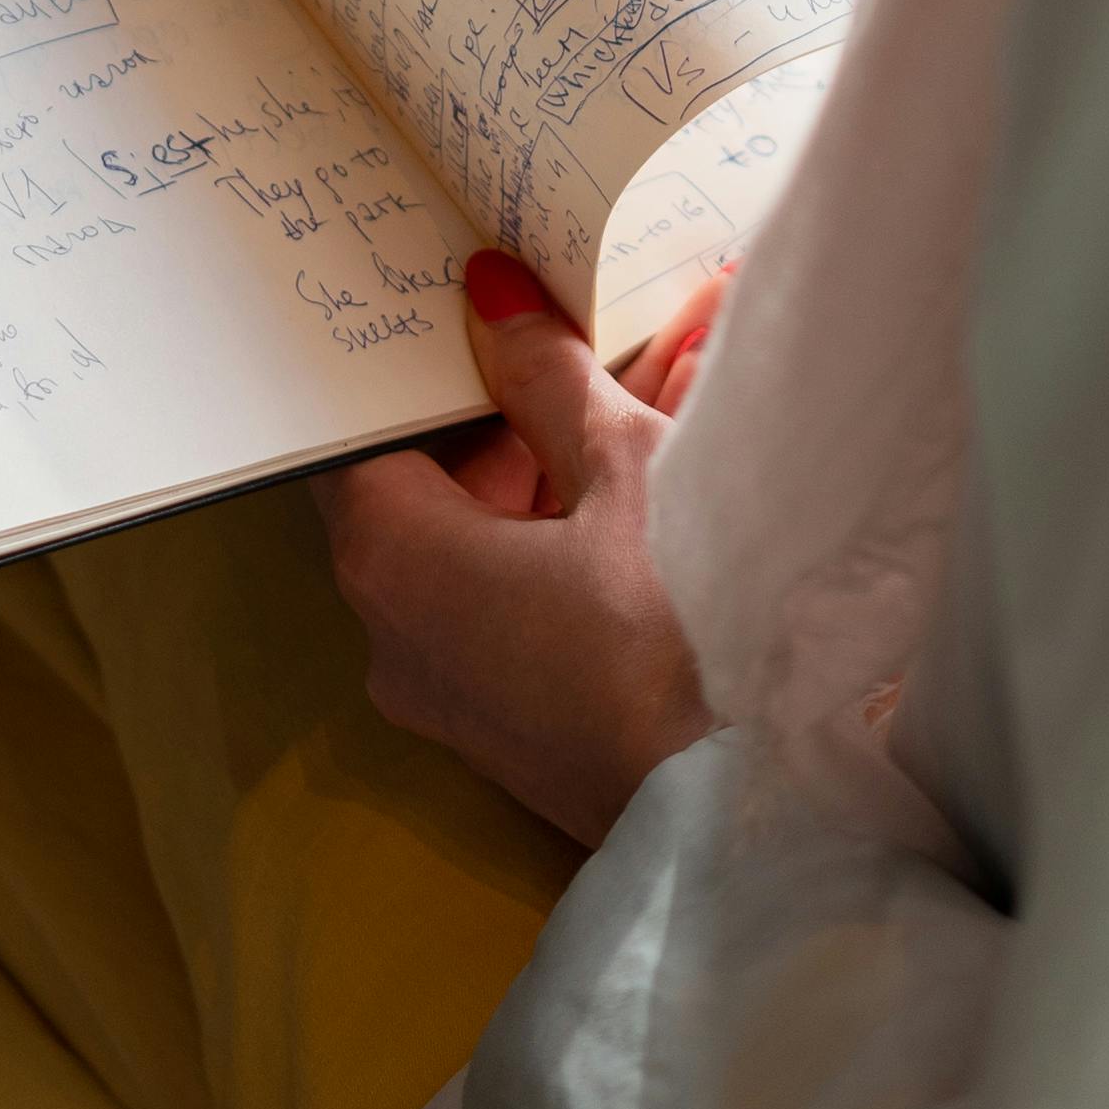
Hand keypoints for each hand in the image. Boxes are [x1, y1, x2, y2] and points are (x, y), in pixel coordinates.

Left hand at [323, 255, 717, 846]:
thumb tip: (490, 294)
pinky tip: (647, 488)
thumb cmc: (675, 626)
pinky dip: (563, 542)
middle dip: (507, 413)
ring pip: (479, 546)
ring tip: (642, 398)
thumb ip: (547, 376)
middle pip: (426, 488)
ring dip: (551, 473)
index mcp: (392, 561)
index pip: (359, 434)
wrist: (749, 813)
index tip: (460, 313)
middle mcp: (392, 636)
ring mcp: (448, 694)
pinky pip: (512, 604)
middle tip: (572, 347)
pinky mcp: (508, 728)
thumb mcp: (624, 468)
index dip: (412, 369)